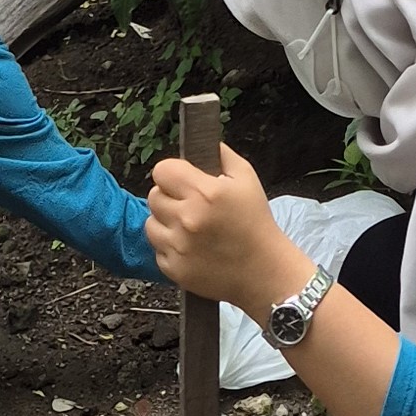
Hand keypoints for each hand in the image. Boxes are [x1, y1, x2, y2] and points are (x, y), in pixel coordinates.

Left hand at [147, 141, 311, 313]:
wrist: (264, 272)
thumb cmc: (257, 224)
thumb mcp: (248, 180)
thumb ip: (222, 156)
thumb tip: (203, 143)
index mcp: (205, 193)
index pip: (162, 170)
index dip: (173, 174)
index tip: (183, 181)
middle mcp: (187, 218)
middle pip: (154, 195)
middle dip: (170, 197)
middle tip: (189, 206)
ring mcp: (178, 246)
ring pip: (151, 223)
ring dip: (165, 223)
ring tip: (188, 228)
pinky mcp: (174, 268)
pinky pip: (157, 249)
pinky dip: (170, 248)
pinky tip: (191, 248)